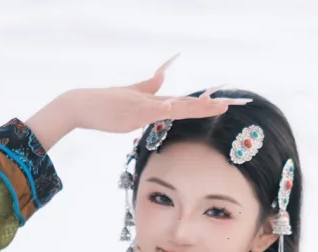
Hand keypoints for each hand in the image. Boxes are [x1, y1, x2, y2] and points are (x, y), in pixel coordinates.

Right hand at [63, 55, 249, 134]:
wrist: (82, 104)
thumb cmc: (106, 104)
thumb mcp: (132, 96)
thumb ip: (149, 86)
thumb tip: (165, 75)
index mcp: (156, 101)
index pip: (188, 103)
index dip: (208, 103)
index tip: (227, 103)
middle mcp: (155, 102)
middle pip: (188, 103)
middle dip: (212, 104)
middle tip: (234, 103)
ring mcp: (145, 105)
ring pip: (176, 106)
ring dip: (196, 106)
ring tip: (217, 104)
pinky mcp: (133, 111)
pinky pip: (153, 111)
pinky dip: (165, 108)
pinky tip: (176, 107)